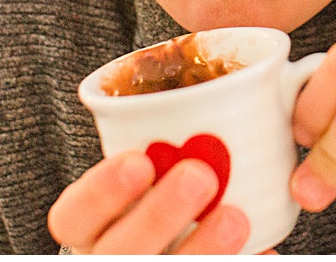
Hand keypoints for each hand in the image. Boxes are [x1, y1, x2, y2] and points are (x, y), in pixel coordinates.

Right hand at [48, 149, 250, 253]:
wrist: (167, 250)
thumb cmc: (159, 191)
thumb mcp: (148, 166)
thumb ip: (164, 139)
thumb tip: (233, 90)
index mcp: (88, 227)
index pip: (72, 215)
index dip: (101, 191)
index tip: (138, 160)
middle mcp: (107, 259)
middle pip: (116, 252)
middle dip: (157, 215)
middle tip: (199, 175)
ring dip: (200, 250)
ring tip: (236, 218)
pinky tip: (263, 253)